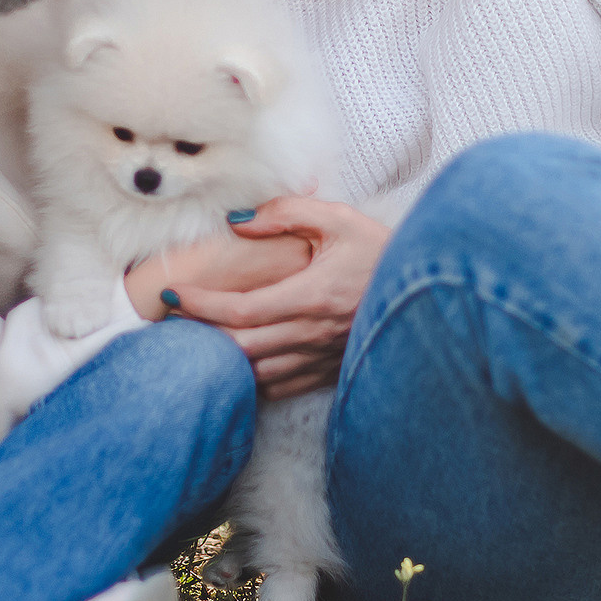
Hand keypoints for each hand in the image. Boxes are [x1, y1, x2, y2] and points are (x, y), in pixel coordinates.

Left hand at [161, 197, 388, 399]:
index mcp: (313, 296)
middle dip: (198, 332)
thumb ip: (286, 213)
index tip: (171, 293)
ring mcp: (322, 358)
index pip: (240, 310)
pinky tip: (235, 362)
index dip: (199, 304)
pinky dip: (251, 378)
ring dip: (220, 359)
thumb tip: (238, 221)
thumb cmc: (381, 250)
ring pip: (256, 373)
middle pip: (239, 347)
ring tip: (193, 338)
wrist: (430, 291)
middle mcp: (314, 334)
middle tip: (171, 316)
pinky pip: (280, 387)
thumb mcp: (339, 218)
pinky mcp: (329, 372)